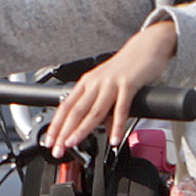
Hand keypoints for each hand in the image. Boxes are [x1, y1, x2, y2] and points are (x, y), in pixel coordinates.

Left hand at [46, 20, 177, 154]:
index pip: (65, 107)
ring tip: (73, 143)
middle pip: (75, 111)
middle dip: (63, 132)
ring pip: (93, 110)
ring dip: (82, 129)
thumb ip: (103, 106)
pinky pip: (121, 108)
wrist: (147, 46)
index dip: (56, 125)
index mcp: (87, 83)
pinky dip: (116, 125)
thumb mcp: (108, 86)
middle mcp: (95, 83)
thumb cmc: (127, 67)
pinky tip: (113, 138)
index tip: (49, 141)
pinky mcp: (128, 84)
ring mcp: (111, 83)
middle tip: (57, 149)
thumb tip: (101, 128)